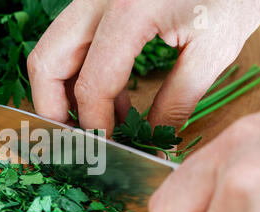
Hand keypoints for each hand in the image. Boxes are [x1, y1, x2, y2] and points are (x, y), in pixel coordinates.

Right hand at [27, 0, 259, 135]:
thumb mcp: (214, 49)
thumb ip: (178, 100)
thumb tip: (152, 141)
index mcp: (129, 10)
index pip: (91, 84)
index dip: (94, 125)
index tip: (107, 148)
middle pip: (45, 62)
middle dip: (53, 109)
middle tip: (77, 139)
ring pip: (52, 51)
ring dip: (66, 93)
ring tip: (105, 121)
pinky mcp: (96, 1)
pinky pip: (72, 43)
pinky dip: (82, 74)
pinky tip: (115, 97)